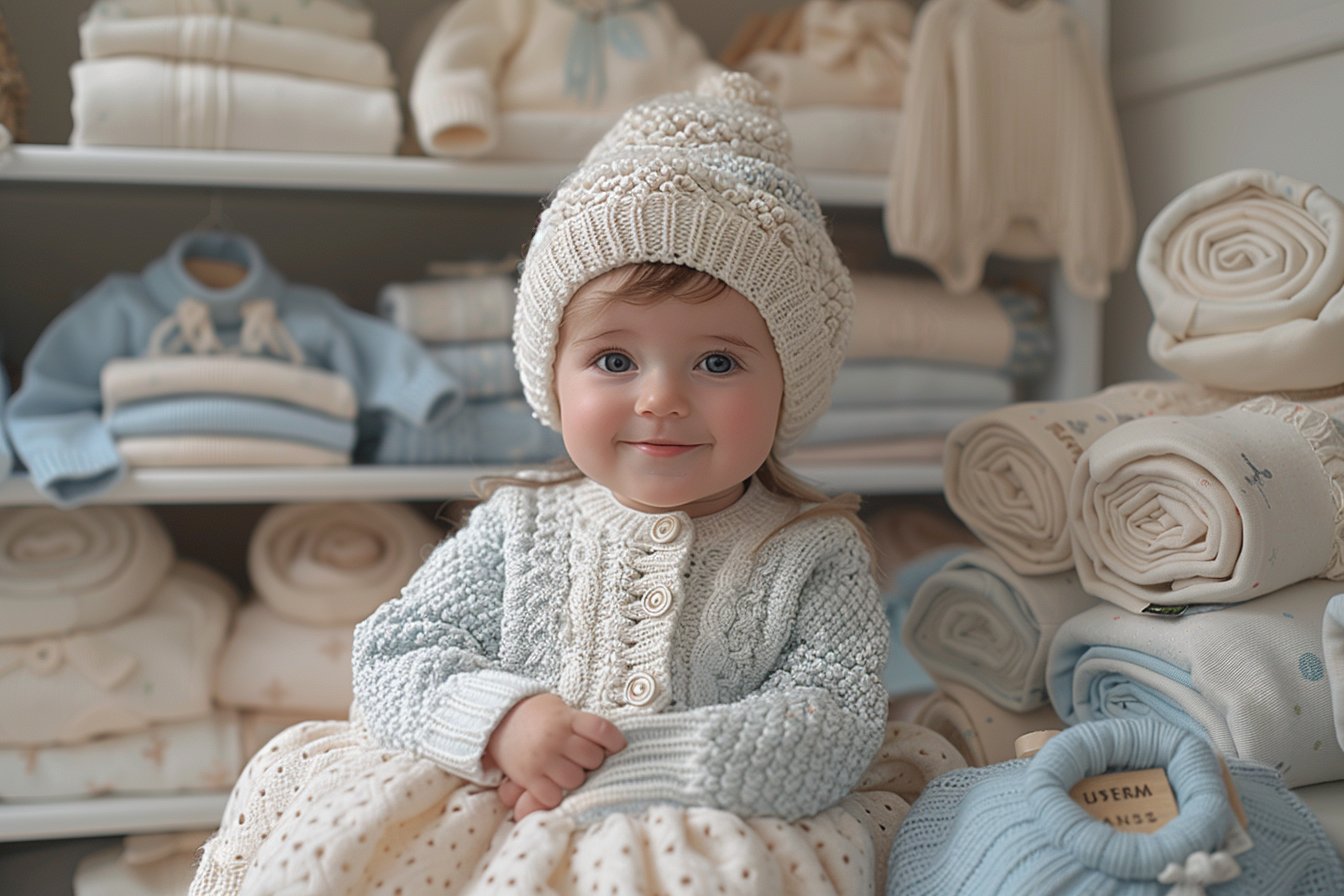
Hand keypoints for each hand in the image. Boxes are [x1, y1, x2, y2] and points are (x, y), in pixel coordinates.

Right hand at [486, 693, 624, 818]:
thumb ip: (580, 724)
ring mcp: (542, 759)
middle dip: (593, 761)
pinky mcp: (528, 777)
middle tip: (584, 759)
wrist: (497, 720)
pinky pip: (553, 796)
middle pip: (593, 758)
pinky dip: (556, 795)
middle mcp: (556, 738)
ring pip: (576, 780)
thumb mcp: (560, 710)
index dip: (615, 741)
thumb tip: (609, 745)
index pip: (602, 729)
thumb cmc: (536, 716)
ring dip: (576, 779)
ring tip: (568, 770)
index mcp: (566, 719)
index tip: (616, 746)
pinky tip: (553, 784)